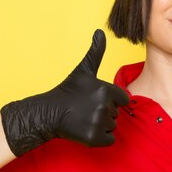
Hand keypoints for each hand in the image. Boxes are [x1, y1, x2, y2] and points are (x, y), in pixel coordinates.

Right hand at [1, 29, 129, 155]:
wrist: (48, 113)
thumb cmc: (68, 90)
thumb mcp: (84, 69)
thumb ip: (96, 51)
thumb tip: (100, 31)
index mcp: (106, 90)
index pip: (123, 99)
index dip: (111, 99)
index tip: (95, 98)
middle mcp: (104, 106)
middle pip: (116, 113)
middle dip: (104, 112)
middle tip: (86, 108)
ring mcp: (98, 123)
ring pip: (112, 126)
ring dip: (101, 124)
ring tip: (84, 118)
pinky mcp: (93, 139)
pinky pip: (109, 140)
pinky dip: (100, 138)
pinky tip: (86, 129)